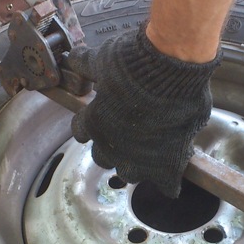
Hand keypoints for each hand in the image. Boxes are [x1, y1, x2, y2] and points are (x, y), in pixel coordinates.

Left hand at [65, 24, 220, 197]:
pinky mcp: (166, 164)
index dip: (91, 124)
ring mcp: (139, 159)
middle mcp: (112, 146)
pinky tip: (171, 179)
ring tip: (150, 151)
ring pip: (129, 174)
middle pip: (103, 158)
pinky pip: (166, 185)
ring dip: (136, 164)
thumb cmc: (133, 62)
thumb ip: (88, 65)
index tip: (101, 116)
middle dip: (112, 147)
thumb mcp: (103, 59)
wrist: (168, 68)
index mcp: (94, 122)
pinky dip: (168, 182)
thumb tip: (73, 59)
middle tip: (128, 132)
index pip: (81, 132)